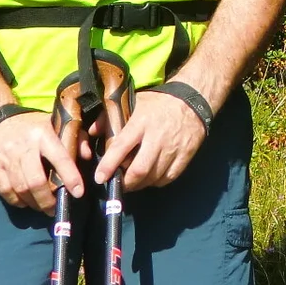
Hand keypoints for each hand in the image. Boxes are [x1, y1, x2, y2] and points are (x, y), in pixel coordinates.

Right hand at [0, 110, 82, 213]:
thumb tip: (86, 156)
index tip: (78, 193)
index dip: (70, 177)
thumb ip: (74, 138)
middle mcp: (24, 146)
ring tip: (42, 208)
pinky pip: (5, 189)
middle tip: (55, 209)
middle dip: (47, 200)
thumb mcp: (55, 124)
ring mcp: (6, 156)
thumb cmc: (32, 125)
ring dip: (33, 203)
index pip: (60, 158)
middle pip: (36, 181)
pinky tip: (25, 202)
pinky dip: (16, 200)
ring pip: (21, 188)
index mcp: (44, 135)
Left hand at [95, 88, 211, 189]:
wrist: (193, 100)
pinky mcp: (186, 155)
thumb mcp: (133, 102)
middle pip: (139, 170)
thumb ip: (111, 117)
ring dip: (140, 184)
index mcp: (141, 123)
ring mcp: (173, 148)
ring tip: (133, 182)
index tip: (99, 178)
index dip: (109, 165)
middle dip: (126, 182)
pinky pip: (169, 177)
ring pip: (153, 177)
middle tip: (118, 184)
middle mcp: (157, 138)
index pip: (121, 147)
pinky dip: (157, 182)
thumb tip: (92, 132)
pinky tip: (151, 177)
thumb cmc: (159, 102)